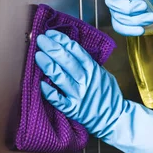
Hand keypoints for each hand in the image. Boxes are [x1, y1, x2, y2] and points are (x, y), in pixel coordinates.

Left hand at [35, 30, 152, 152]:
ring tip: (38, 55)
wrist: (114, 118)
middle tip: (40, 39)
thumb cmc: (108, 95)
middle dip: (51, 47)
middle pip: (66, 60)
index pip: (75, 50)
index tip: (51, 34)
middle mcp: (85, 80)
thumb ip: (89, 64)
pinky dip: (49, 92)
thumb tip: (71, 52)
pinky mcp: (72, 109)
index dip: (62, 40)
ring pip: (60, 76)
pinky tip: (40, 83)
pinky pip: (58, 99)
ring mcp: (78, 95)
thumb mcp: (103, 74)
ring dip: (47, 65)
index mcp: (93, 69)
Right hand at [95, 0, 152, 40]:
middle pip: (111, 1)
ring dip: (134, 19)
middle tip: (145, 7)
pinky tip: (141, 30)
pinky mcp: (122, 20)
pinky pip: (119, 27)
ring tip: (152, 17)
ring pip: (117, 16)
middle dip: (127, 7)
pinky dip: (129, 30)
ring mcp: (118, 7)